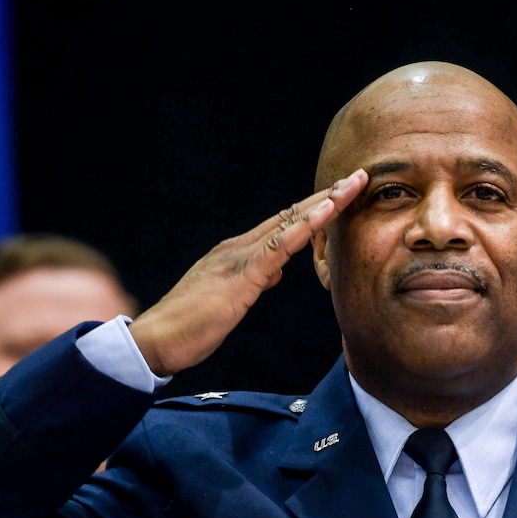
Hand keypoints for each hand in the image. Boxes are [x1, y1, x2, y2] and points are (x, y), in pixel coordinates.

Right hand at [129, 170, 366, 375]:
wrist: (158, 340)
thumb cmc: (190, 325)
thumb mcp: (230, 301)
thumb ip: (254, 282)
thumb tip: (275, 273)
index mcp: (237, 253)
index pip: (283, 225)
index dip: (315, 210)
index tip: (342, 196)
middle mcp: (239, 247)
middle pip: (291, 215)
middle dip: (327, 197)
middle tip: (358, 178)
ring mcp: (240, 258)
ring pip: (290, 223)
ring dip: (324, 204)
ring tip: (351, 185)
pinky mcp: (241, 276)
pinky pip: (279, 247)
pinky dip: (305, 228)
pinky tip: (326, 214)